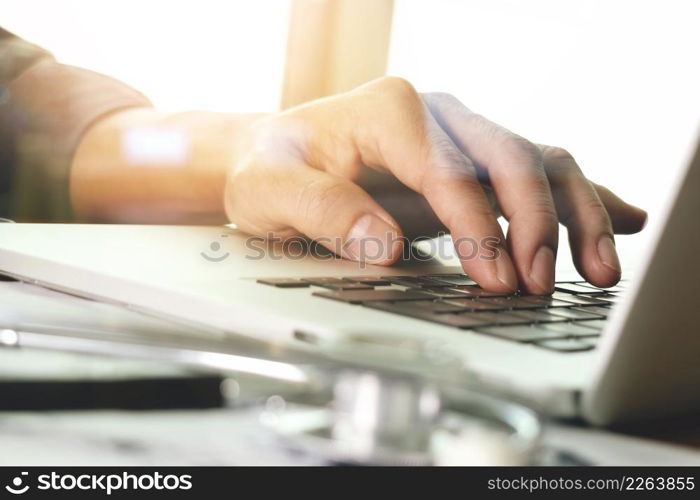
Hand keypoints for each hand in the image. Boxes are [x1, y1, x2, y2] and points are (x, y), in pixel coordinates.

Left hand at [224, 77, 646, 293]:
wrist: (272, 156)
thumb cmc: (272, 169)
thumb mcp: (274, 191)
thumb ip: (326, 212)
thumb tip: (387, 244)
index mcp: (392, 112)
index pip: (452, 170)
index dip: (480, 228)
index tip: (496, 279)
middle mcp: (438, 115)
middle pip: (513, 157)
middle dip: (537, 222)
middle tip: (540, 283)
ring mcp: (460, 136)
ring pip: (539, 161)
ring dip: (574, 214)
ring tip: (595, 270)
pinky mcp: (470, 163)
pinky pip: (536, 171)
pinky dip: (578, 197)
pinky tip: (617, 220)